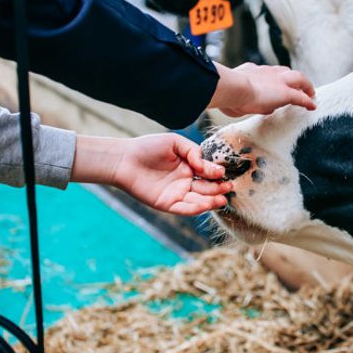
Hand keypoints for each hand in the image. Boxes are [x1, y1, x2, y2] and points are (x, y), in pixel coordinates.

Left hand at [71, 134, 230, 215]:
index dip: (215, 173)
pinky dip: (196, 208)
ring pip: (198, 200)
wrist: (124, 159)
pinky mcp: (167, 204)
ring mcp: (176, 194)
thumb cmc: (148, 147)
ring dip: (211, 201)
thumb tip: (206, 165)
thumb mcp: (175, 143)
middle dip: (218, 189)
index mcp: (188, 167)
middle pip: (206, 188)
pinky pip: (185, 208)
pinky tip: (207, 204)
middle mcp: (185, 182)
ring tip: (222, 199)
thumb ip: (193, 152)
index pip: (207, 173)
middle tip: (228, 187)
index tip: (222, 172)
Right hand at [208, 62, 316, 116]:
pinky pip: (301, 97)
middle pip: (285, 72)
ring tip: (310, 93)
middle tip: (298, 86)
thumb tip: (237, 106)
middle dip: (292, 79)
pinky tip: (312, 106)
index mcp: (251, 71)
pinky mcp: (286, 93)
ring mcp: (278, 81)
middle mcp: (266, 73)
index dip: (272, 78)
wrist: (232, 87)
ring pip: (297, 79)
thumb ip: (235, 99)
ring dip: (304, 86)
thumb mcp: (230, 94)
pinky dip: (307, 101)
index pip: (265, 73)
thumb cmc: (225, 92)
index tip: (273, 83)